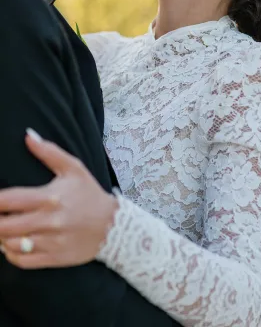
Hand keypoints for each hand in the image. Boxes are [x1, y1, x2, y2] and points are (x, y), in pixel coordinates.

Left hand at [0, 129, 117, 268]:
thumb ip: (49, 152)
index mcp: (50, 198)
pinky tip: (10, 244)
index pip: (10, 200)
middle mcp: (48, 222)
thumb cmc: (89, 194)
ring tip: (2, 228)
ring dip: (0, 237)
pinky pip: (22, 261)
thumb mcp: (74, 168)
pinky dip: (10, 254)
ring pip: (10, 245)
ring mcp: (50, 242)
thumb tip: (28, 136)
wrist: (112, 225)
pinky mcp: (53, 258)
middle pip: (4, 226)